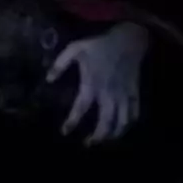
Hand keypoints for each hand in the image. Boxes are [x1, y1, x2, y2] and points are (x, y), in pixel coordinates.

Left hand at [46, 23, 148, 144]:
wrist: (128, 39)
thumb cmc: (100, 44)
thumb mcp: (75, 49)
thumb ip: (60, 64)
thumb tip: (48, 80)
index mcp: (92, 84)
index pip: (80, 108)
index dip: (72, 122)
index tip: (64, 131)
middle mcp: (108, 93)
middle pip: (105, 122)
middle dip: (97, 136)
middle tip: (88, 144)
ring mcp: (123, 94)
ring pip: (122, 121)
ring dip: (114, 134)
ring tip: (105, 141)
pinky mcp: (133, 92)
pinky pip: (134, 112)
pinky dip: (129, 123)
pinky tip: (123, 127)